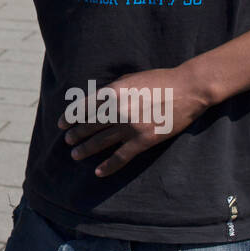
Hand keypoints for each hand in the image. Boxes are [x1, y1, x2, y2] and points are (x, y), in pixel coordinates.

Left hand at [56, 67, 210, 176]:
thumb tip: (95, 101)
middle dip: (76, 134)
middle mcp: (118, 110)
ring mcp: (131, 126)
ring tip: (75, 154)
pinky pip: (121, 156)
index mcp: (112, 92)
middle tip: (68, 141)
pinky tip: (98, 171)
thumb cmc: (159, 80)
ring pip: (101, 142)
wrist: (188, 89)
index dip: (69, 118)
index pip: (83, 108)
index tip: (62, 125)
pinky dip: (108, 166)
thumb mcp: (129, 78)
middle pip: (89, 126)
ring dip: (85, 149)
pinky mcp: (144, 140)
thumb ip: (112, 90)